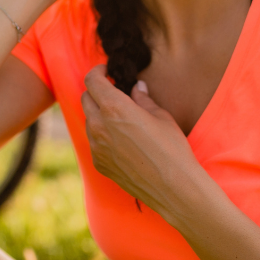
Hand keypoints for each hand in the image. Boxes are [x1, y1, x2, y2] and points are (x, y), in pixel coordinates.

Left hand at [81, 65, 198, 214]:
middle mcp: (100, 126)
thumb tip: (137, 87)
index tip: (106, 71)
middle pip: (85, 99)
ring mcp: (97, 147)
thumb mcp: (161, 116)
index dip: (98, 71)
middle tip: (114, 92)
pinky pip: (94, 141)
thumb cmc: (171, 148)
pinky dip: (101, 134)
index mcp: (114, 108)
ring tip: (119, 117)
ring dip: (98, 113)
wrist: (174, 187)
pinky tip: (121, 139)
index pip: (92, 81)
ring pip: (88, 121)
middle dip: (97, 91)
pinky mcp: (99, 163)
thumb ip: (143, 99)